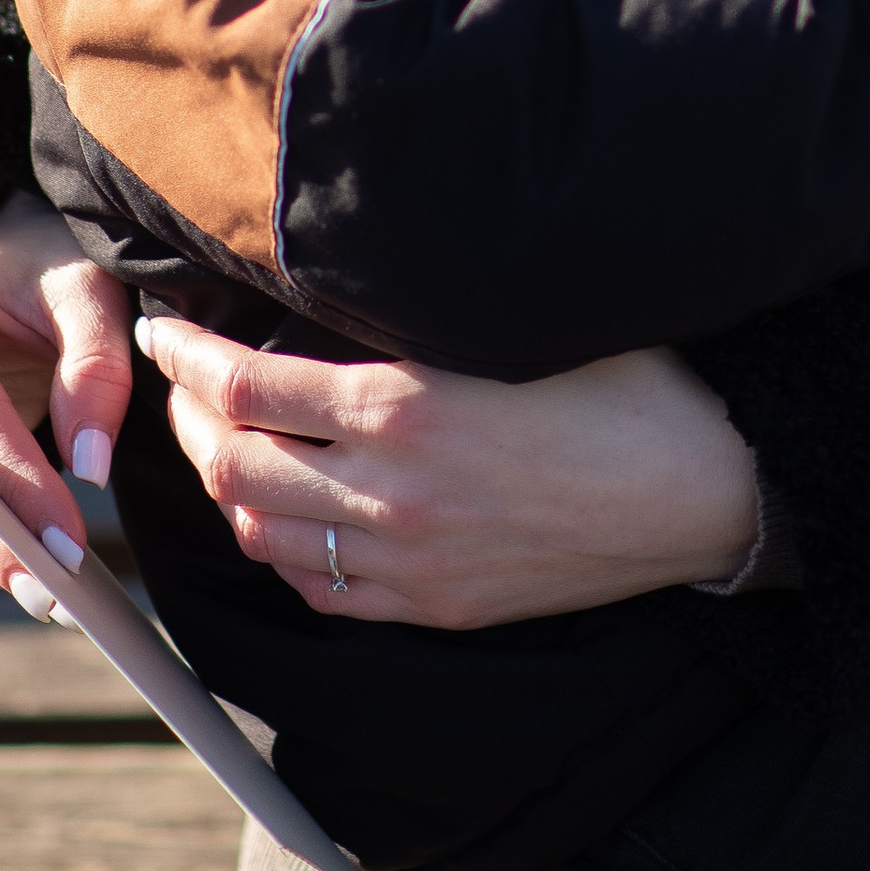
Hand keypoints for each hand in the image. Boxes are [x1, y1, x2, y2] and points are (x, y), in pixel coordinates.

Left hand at [137, 321, 762, 626]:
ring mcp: (410, 560)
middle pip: (235, 465)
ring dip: (227, 488)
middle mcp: (392, 491)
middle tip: (185, 383)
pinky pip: (319, 591)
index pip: (248, 386)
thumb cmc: (627, 385)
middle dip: (190, 421)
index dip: (189, 357)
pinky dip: (279, 551)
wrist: (703, 492)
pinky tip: (281, 514)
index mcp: (407, 405)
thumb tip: (346, 266)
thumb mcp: (522, 320)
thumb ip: (425, 308)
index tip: (166, 330)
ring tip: (225, 445)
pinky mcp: (436, 605)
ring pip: (265, 534)